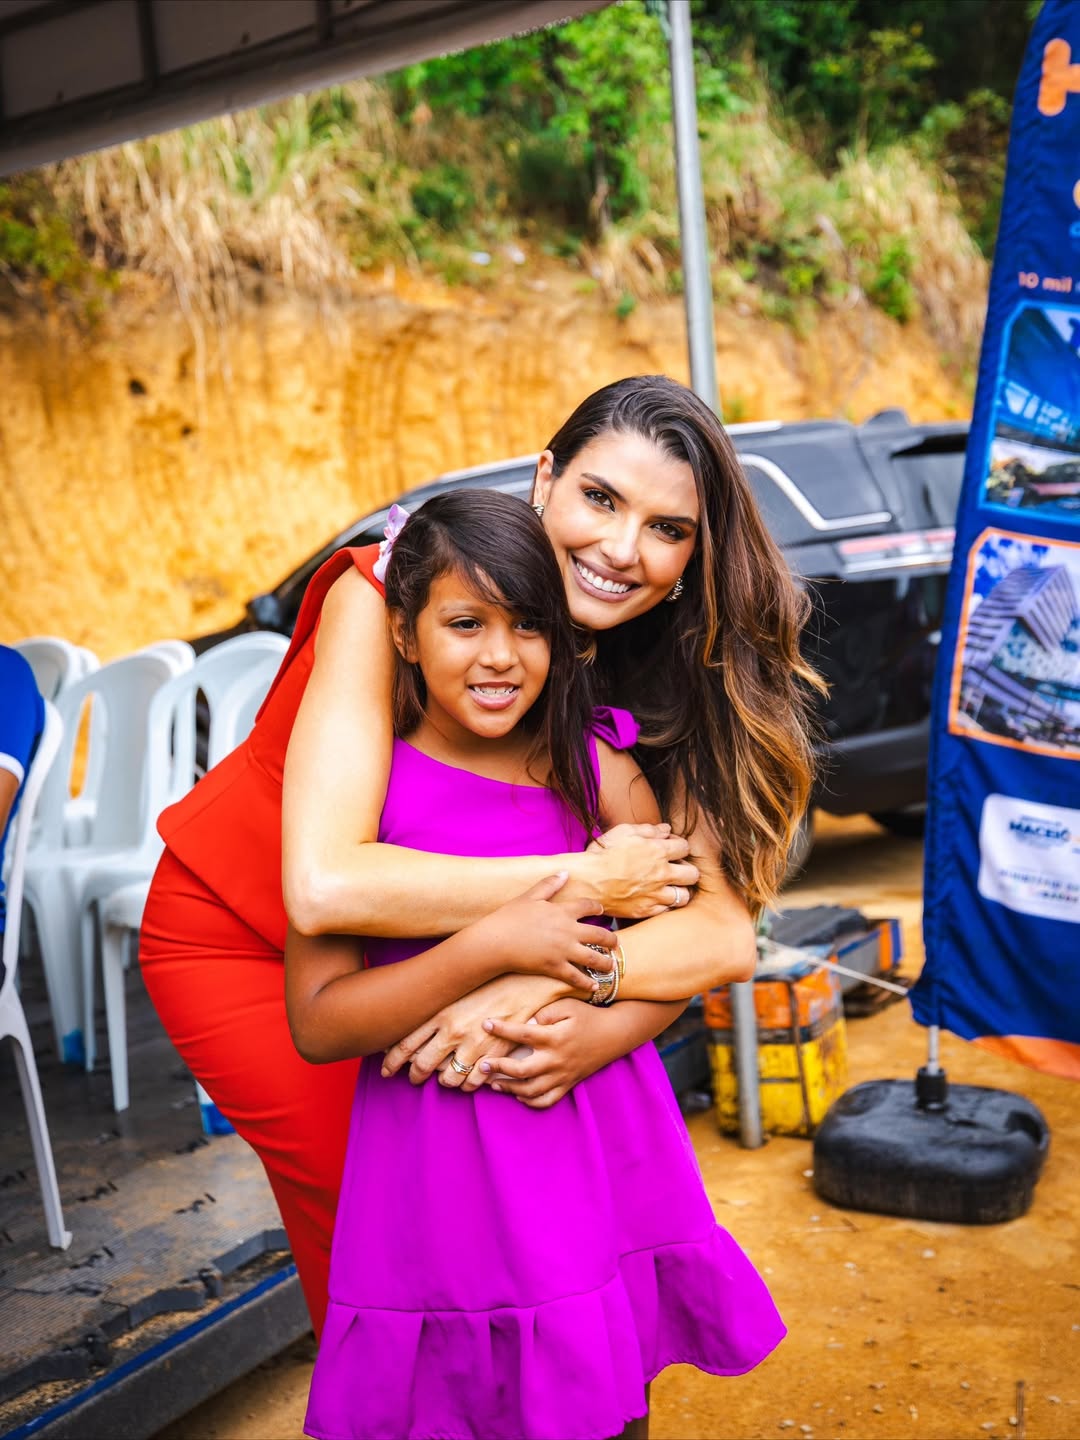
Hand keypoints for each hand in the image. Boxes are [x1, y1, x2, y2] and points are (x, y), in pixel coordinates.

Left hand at [380, 973, 568, 1087]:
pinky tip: (468, 1079)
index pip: (405, 1043)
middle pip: (422, 1065)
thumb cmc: (490, 981)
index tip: (386, 1069)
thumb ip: (436, 1007)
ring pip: (448, 1078)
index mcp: (440, 1012)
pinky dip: (468, 1084)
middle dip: (414, 1076)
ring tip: (443, 1079)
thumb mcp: (457, 990)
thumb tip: (411, 1021)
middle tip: (412, 1079)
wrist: (526, 980)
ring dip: (443, 1082)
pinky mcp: (493, 1054)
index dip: (392, 1060)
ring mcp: (473, 1045)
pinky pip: (474, 1082)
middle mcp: (453, 1031)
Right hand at [474, 872, 616, 994]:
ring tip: (611, 967)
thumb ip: (549, 884)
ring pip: (594, 958)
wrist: (496, 941)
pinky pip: (576, 977)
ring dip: (606, 964)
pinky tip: (594, 987)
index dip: (597, 908)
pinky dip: (587, 983)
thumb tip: (565, 872)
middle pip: (599, 935)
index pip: (587, 906)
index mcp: (562, 911)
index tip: (602, 911)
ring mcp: (563, 950)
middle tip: (616, 944)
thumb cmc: (509, 917)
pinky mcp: (555, 967)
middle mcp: (568, 931)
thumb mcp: (529, 896)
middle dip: (611, 941)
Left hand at [478, 998, 614, 1108]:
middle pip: (522, 1070)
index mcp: (555, 1037)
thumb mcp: (568, 1005)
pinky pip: (547, 1100)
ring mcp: (562, 1075)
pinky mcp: (568, 1084)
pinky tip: (518, 1094)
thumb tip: (525, 1022)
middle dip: (499, 1069)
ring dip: (510, 1089)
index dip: (502, 1029)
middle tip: (482, 1066)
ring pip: (532, 1090)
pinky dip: (531, 1101)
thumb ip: (545, 1012)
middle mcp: (557, 1060)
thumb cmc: (588, 1016)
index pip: (522, 1034)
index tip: (485, 1024)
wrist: (614, 1034)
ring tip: (493, 1083)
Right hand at [585, 823, 699, 918]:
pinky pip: (667, 910)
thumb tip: (666, 830)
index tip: (671, 848)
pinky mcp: (646, 910)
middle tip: (676, 869)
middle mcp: (662, 874)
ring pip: (684, 896)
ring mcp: (655, 894)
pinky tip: (655, 898)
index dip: (679, 846)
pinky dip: (664, 904)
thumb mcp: (623, 832)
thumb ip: (648, 830)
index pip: (685, 847)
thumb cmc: (602, 854)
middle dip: (687, 869)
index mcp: (658, 851)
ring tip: (668, 887)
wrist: (586, 881)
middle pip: (693, 874)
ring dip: (679, 890)